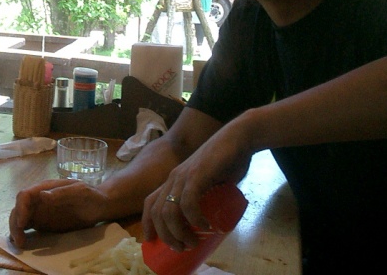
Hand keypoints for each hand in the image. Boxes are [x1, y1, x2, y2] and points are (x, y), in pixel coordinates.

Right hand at [9, 179, 105, 247]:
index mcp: (46, 188)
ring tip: (20, 244)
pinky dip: (21, 234)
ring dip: (16, 230)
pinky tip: (21, 243)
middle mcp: (39, 199)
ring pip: (20, 218)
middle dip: (15, 223)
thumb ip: (62, 192)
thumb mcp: (80, 191)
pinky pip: (27, 227)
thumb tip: (42, 195)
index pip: (25, 195)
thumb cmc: (91, 195)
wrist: (99, 205)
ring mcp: (40, 211)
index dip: (20, 208)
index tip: (22, 224)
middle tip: (19, 241)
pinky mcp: (43, 222)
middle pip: (19, 208)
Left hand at [142, 127, 252, 251]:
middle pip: (157, 212)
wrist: (238, 138)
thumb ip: (204, 195)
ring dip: (179, 232)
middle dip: (166, 235)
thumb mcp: (208, 182)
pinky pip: (188, 202)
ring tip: (192, 242)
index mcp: (174, 179)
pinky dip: (194, 218)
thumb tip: (209, 220)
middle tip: (180, 248)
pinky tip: (204, 225)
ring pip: (169, 211)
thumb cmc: (226, 161)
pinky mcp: (197, 175)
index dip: (148, 224)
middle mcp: (174, 177)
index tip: (153, 241)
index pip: (150, 203)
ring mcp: (184, 175)